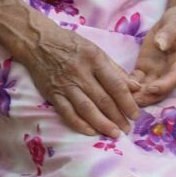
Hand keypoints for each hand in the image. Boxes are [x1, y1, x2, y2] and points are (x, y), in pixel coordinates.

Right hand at [16, 21, 138, 137]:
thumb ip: (116, 70)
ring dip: (101, 124)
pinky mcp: (52, 94)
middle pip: (102, 99)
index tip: (136, 114)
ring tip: (113, 133)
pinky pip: (67, 112)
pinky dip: (79, 124)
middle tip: (127, 129)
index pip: (115, 85)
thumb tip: (135, 87)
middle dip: (117, 117)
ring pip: (86, 108)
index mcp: (95, 60)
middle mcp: (81, 73)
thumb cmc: (72, 45)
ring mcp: (65, 85)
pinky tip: (91, 131)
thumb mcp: (97, 51)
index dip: (127, 102)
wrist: (39, 43)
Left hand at [126, 6, 175, 104]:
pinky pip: (136, 82)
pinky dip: (128, 88)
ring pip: (148, 90)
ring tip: (122, 101)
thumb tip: (161, 43)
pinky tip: (116, 90)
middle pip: (162, 89)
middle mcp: (174, 71)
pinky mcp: (145, 70)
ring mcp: (159, 73)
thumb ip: (169, 32)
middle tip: (133, 102)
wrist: (174, 22)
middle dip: (148, 97)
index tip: (152, 88)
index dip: (165, 85)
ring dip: (137, 97)